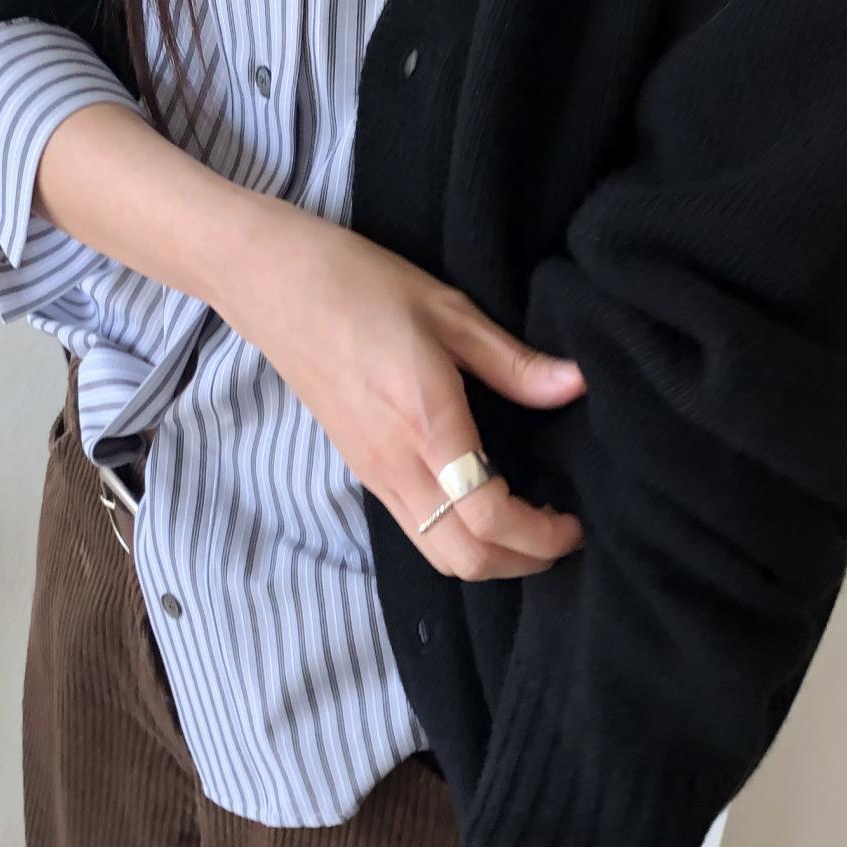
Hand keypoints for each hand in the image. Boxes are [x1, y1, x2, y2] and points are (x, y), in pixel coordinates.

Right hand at [216, 196, 586, 580]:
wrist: (271, 285)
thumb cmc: (358, 284)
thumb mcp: (448, 309)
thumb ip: (513, 361)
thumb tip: (575, 385)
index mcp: (425, 422)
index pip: (488, 515)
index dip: (540, 536)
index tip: (574, 524)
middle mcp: (396, 464)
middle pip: (465, 558)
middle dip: (523, 562)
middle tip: (562, 534)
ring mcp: (374, 473)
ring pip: (439, 554)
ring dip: (492, 557)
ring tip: (531, 524)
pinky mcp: (363, 470)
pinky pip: (418, 530)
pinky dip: (461, 538)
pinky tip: (485, 501)